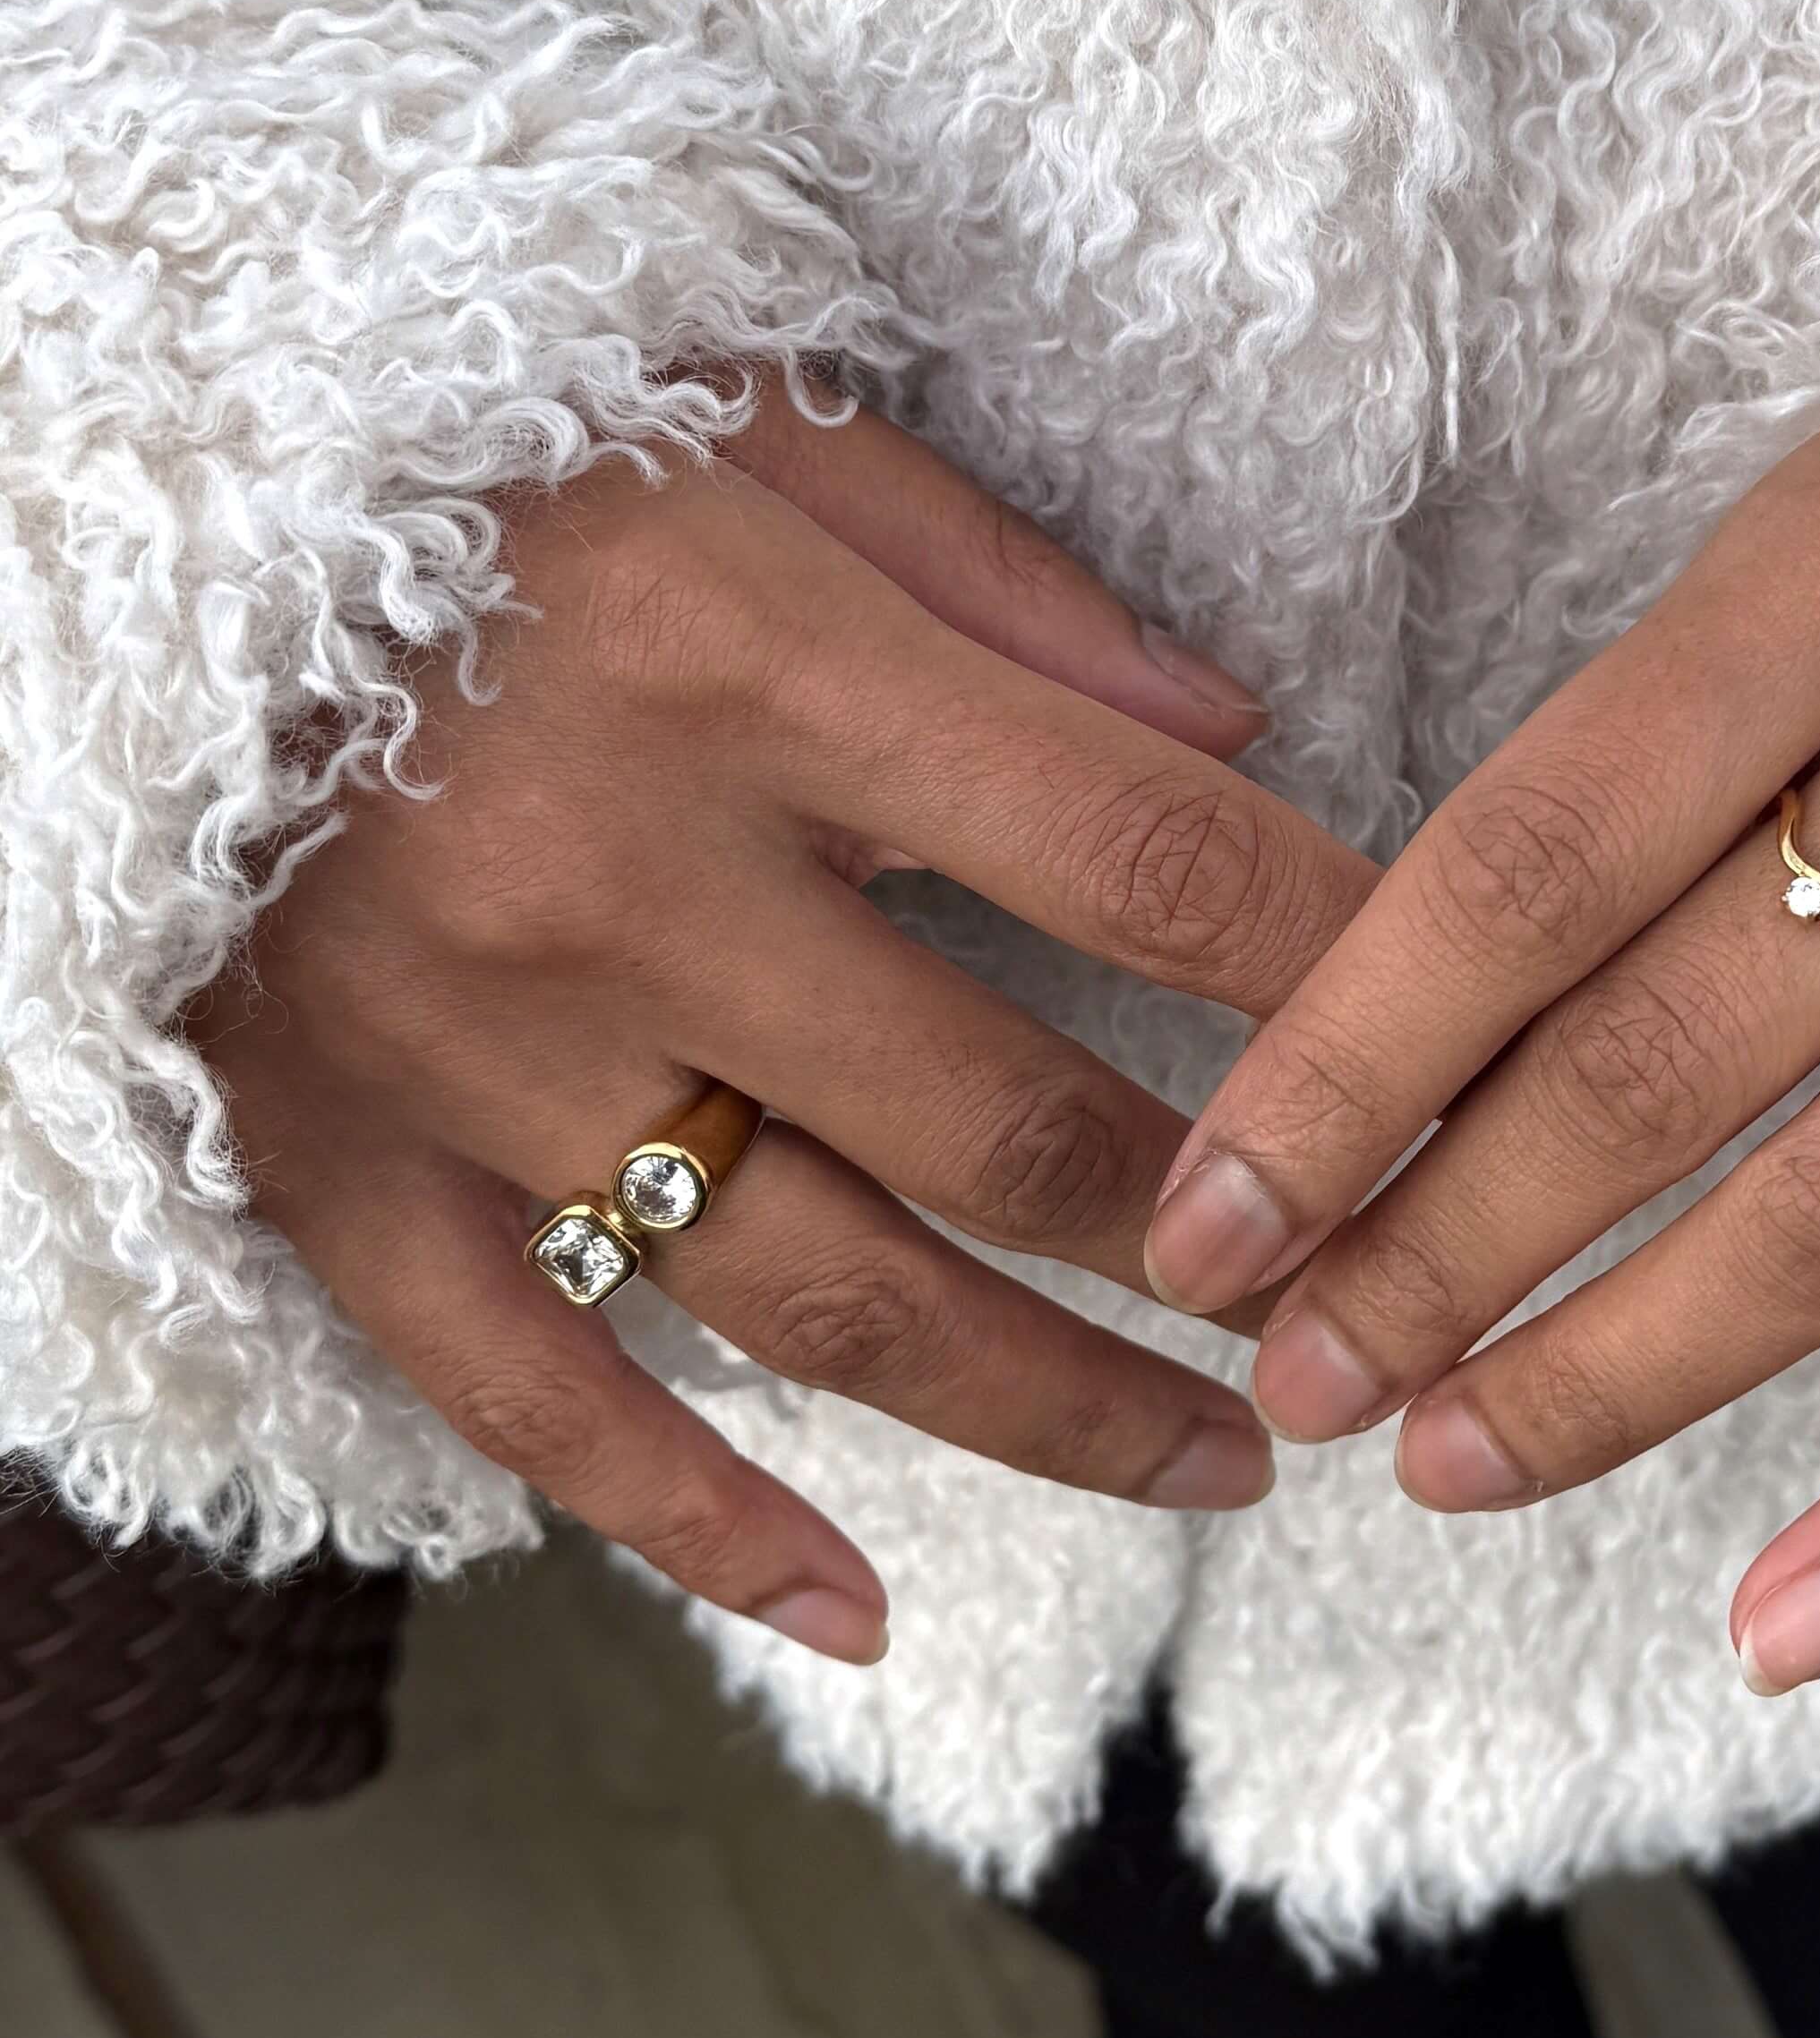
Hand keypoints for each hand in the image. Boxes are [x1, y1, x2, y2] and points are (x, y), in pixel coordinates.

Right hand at [195, 374, 1369, 1659]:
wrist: (98, 498)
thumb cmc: (467, 443)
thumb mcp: (741, 422)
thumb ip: (998, 585)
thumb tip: (1234, 742)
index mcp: (751, 664)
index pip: (1136, 861)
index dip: (1333, 971)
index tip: (1464, 1048)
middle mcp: (621, 883)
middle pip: (1012, 1123)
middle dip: (1227, 1231)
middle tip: (1375, 1294)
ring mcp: (473, 1057)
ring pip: (827, 1302)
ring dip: (1055, 1411)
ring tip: (1228, 1469)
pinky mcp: (339, 1166)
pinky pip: (539, 1402)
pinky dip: (700, 1529)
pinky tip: (859, 1614)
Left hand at [1145, 394, 1819, 1693]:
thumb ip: (1644, 759)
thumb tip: (1385, 1056)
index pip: (1533, 858)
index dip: (1342, 1066)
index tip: (1206, 1222)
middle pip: (1669, 1051)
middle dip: (1441, 1244)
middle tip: (1296, 1373)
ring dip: (1620, 1373)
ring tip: (1447, 1462)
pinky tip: (1778, 1632)